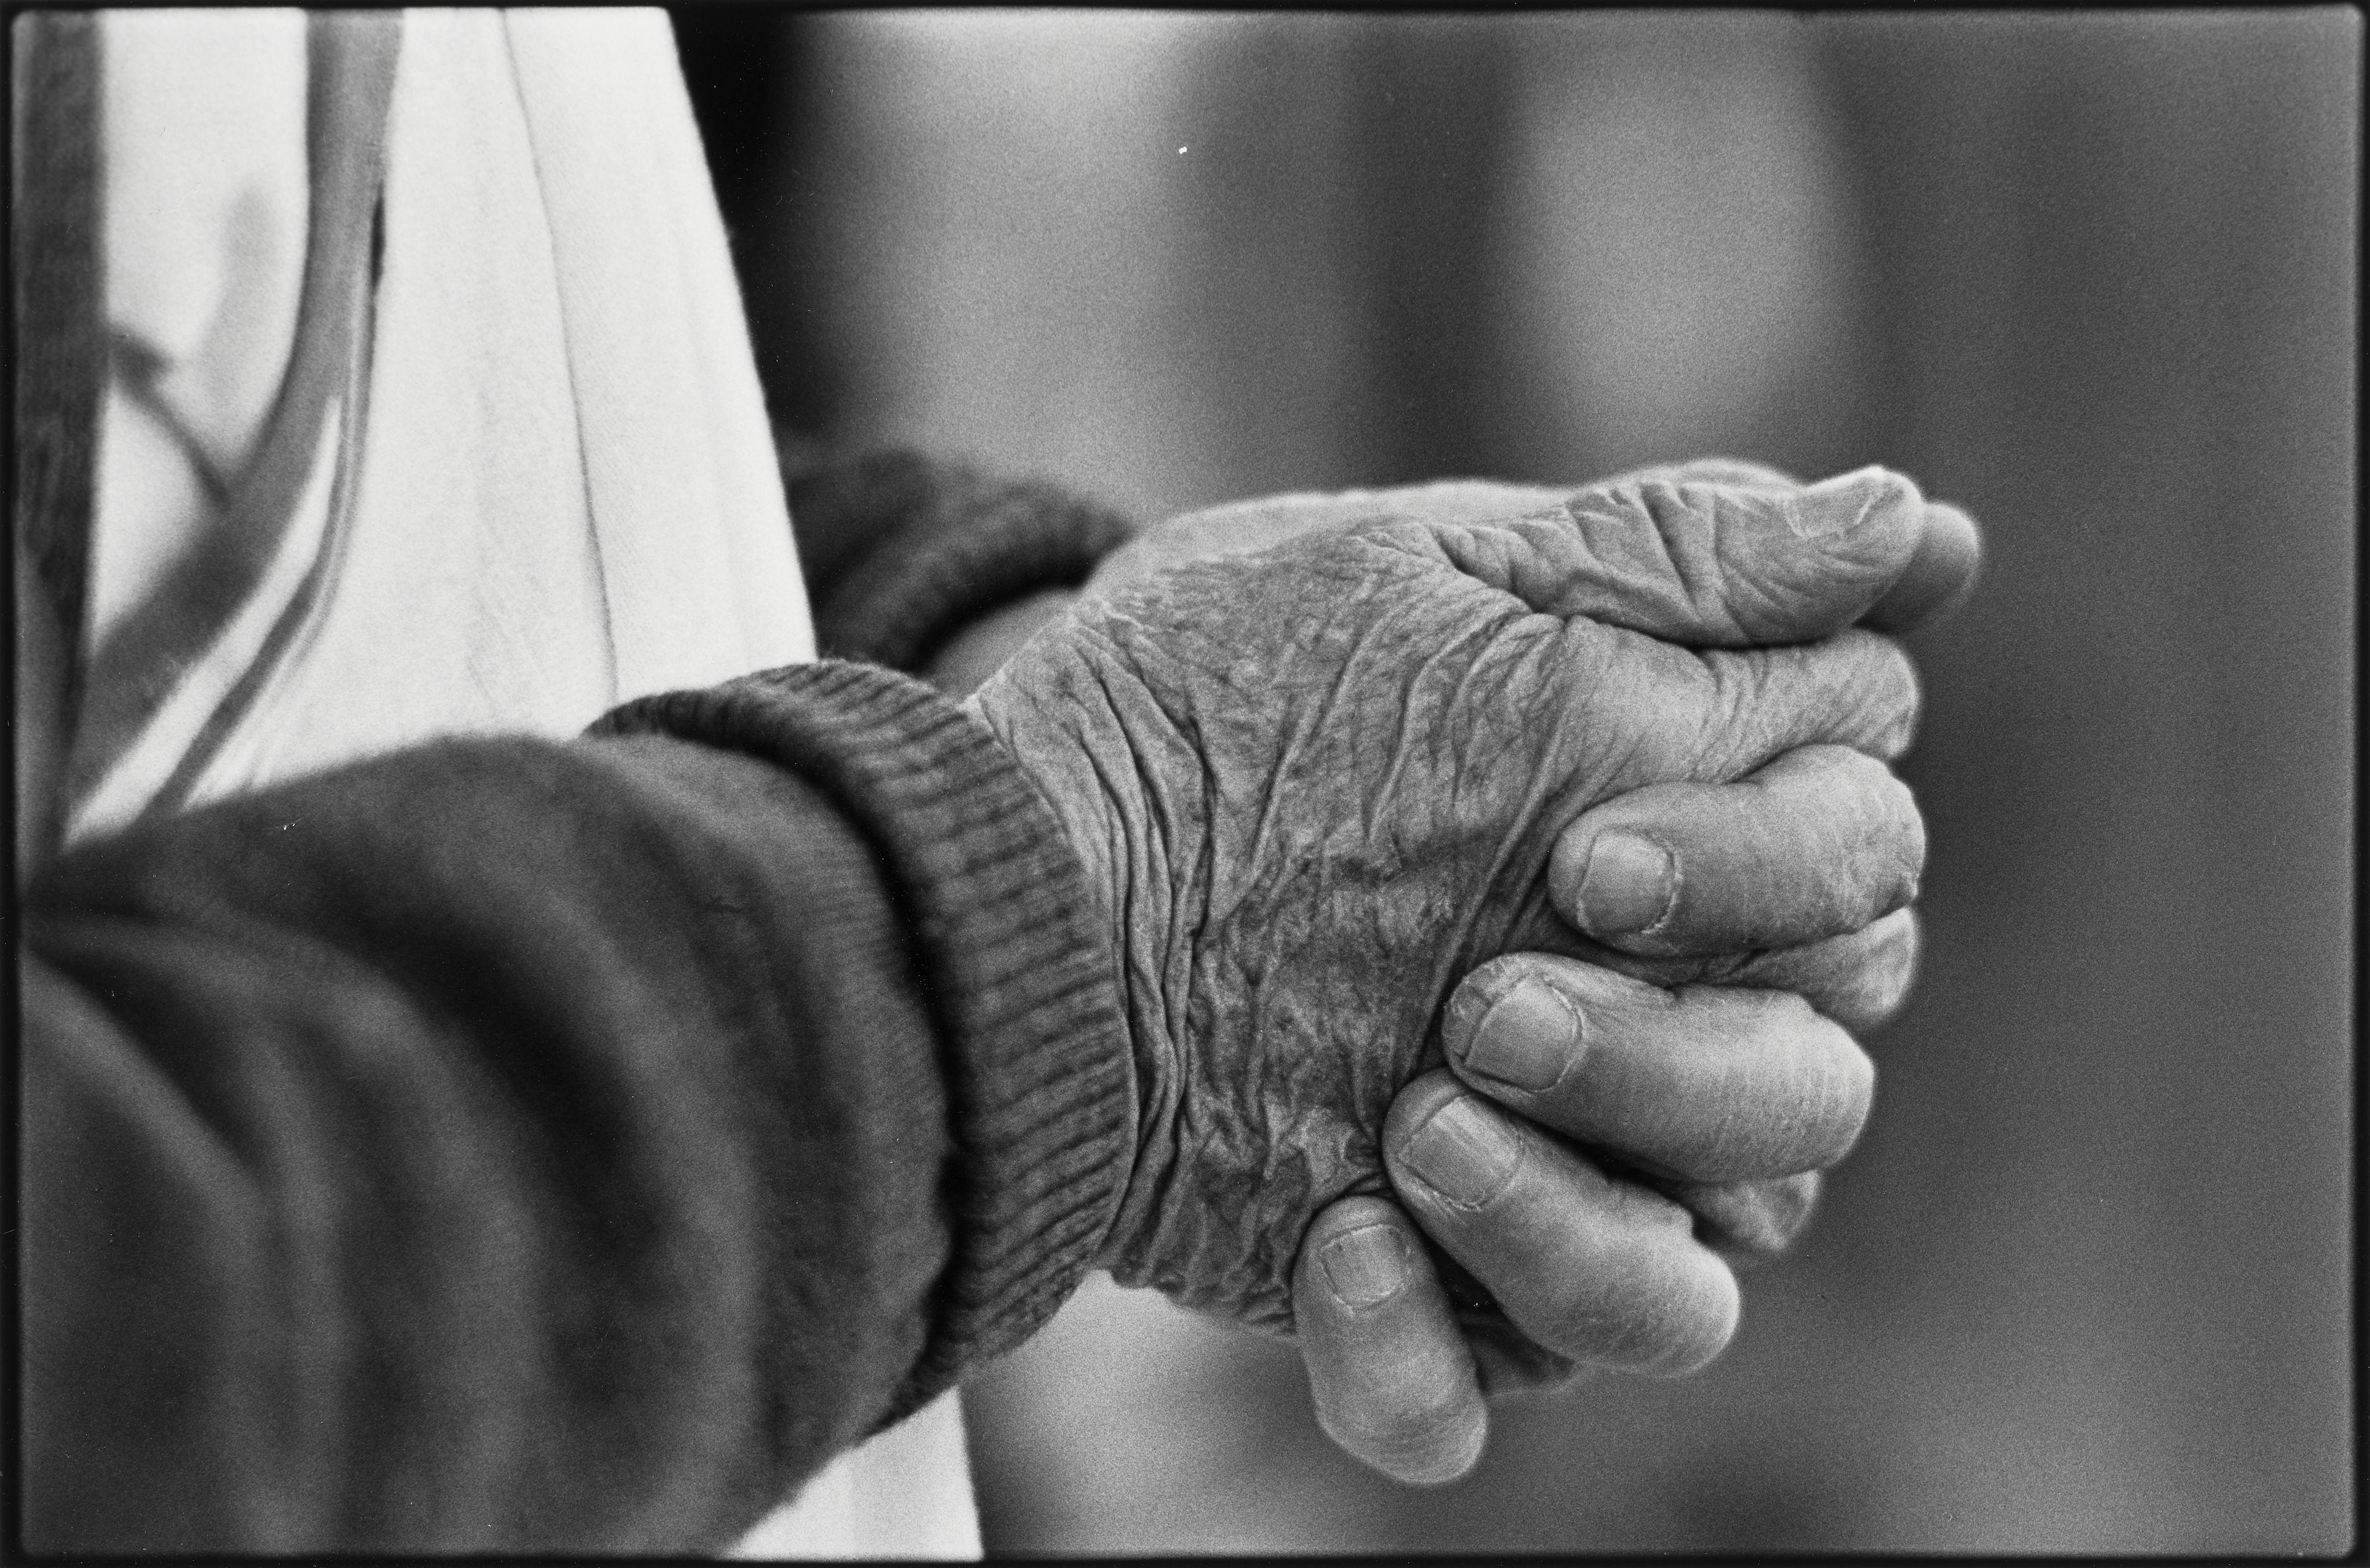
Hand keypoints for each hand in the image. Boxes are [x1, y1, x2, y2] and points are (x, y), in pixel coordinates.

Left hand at [967, 463, 1959, 1347]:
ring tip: (1406, 1128)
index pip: (1862, 880)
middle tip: (1487, 1004)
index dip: (1775, 873)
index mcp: (1672, 856)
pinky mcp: (1400, 1287)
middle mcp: (1635, 1029)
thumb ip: (1679, 563)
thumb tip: (1925, 525)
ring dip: (1573, 1224)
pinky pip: (1475, 1395)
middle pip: (1810, 1096)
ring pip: (1690, 1291)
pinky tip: (1329, 1251)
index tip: (1593, 856)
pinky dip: (1416, 1352)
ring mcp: (1526, 1172)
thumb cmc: (1217, 700)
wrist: (1002, 864)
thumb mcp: (1429, 585)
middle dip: (1670, 1062)